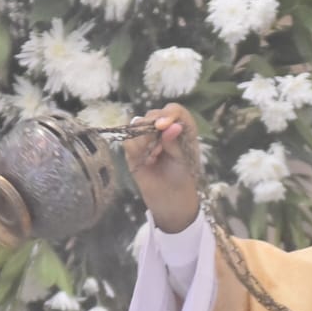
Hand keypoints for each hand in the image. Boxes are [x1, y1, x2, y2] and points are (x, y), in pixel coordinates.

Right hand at [124, 104, 199, 233]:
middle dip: (154, 128)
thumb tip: (171, 125)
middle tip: (160, 148)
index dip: (169, 114)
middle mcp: (163, 130)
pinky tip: (146, 161)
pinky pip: (128, 140)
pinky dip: (136, 149)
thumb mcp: (183, 159)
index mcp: (180, 128)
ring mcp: (147, 139)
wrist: (170, 200)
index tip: (164, 125)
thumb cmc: (182, 178)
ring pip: (137, 125)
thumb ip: (175, 142)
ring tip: (155, 156)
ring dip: (145, 139)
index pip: (174, 110)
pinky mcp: (133, 151)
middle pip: (153, 115)